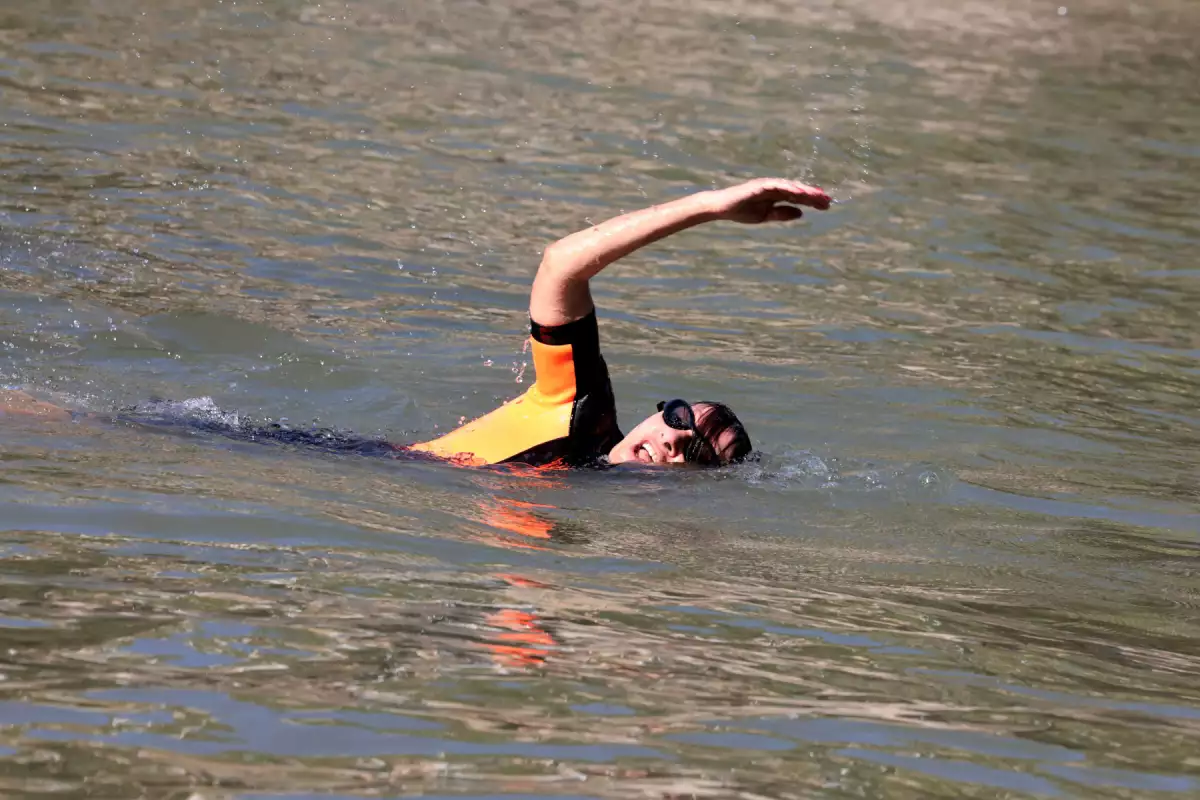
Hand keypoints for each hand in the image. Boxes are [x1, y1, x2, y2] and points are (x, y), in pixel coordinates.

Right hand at [703, 178, 830, 223]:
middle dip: (813, 195)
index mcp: (777, 195)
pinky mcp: (759, 185)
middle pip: (797, 190)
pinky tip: (798, 192)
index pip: (798, 197)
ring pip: (790, 186)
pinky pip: (776, 185)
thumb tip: (800, 213)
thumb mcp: (766, 216)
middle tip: (828, 200)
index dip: (812, 201)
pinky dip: (787, 187)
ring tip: (817, 195)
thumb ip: (782, 214)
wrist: (722, 208)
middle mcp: (774, 187)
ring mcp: (767, 185)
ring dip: (803, 190)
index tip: (826, 205)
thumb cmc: (742, 211)